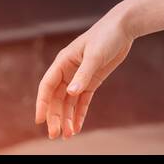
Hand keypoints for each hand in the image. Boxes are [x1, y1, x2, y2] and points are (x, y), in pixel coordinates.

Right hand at [34, 10, 134, 138]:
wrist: (123, 27)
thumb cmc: (106, 36)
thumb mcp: (95, 55)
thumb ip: (84, 74)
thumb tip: (71, 93)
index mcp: (63, 62)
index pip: (47, 86)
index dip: (42, 103)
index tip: (40, 120)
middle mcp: (68, 71)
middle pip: (56, 98)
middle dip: (55, 116)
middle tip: (55, 134)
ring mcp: (79, 77)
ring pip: (68, 102)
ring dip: (66, 118)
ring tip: (67, 135)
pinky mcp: (92, 81)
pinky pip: (82, 101)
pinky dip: (79, 114)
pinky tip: (77, 127)